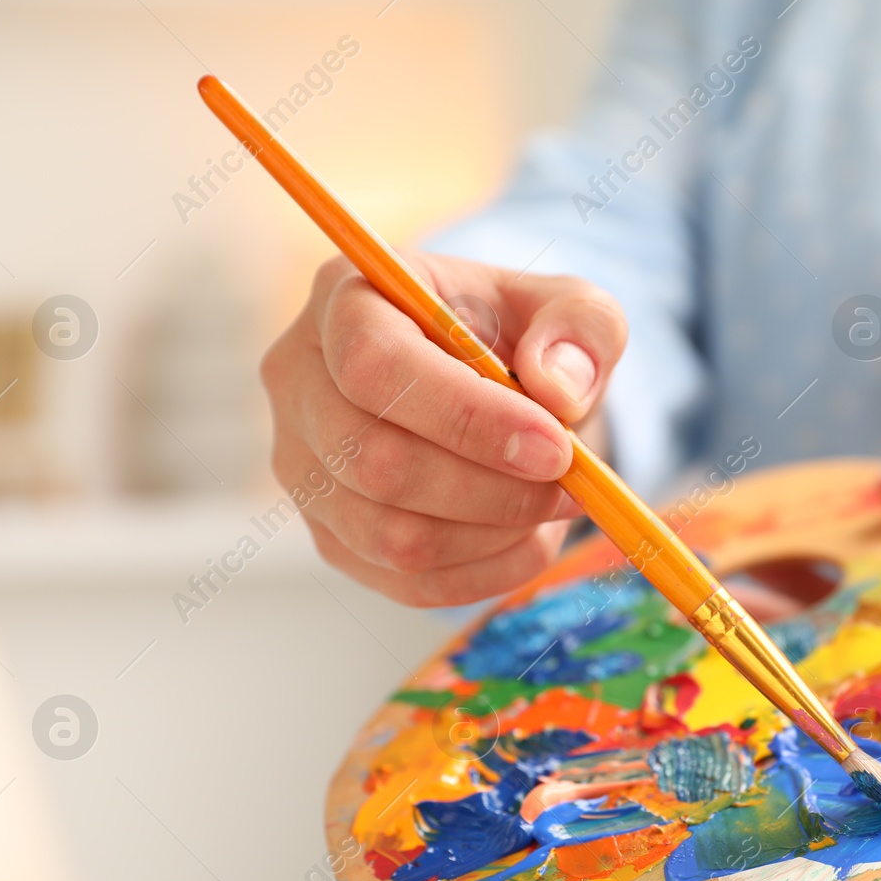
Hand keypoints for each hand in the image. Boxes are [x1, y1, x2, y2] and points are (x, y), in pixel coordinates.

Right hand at [262, 253, 626, 606]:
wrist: (498, 390)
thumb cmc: (523, 339)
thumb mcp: (571, 309)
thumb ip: (580, 328)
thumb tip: (558, 390)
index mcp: (346, 298)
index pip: (375, 366)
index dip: (466, 417)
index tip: (554, 447)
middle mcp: (300, 381)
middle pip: (375, 462)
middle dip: (492, 489)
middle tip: (569, 485)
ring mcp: (304, 468)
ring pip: (392, 536)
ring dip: (494, 535)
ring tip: (553, 505)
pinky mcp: (331, 535)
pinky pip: (406, 582)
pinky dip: (485, 573)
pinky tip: (528, 538)